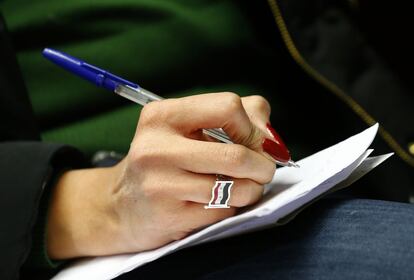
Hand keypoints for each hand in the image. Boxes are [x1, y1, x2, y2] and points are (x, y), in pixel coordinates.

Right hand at [47, 93, 278, 258]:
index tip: (255, 142)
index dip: (252, 127)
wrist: (119, 206)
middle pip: (237, 154)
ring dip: (252, 190)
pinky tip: (217, 203)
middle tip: (263, 171)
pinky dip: (231, 207)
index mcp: (162, 116)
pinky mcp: (169, 216)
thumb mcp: (185, 129)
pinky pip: (223, 212)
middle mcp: (157, 148)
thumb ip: (232, 119)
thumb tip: (270, 135)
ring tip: (244, 187)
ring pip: (236, 188)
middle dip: (263, 166)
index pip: (228, 107)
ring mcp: (161, 185)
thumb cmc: (163, 162)